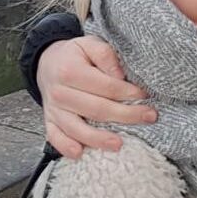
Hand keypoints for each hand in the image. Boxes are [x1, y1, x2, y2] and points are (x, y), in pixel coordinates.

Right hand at [38, 35, 156, 158]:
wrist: (46, 63)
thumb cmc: (74, 55)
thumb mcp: (89, 44)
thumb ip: (105, 55)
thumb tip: (120, 76)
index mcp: (70, 71)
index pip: (105, 86)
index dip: (128, 92)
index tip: (145, 95)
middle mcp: (60, 92)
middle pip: (96, 110)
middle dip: (125, 116)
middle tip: (149, 117)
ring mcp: (53, 109)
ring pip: (77, 129)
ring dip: (98, 139)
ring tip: (119, 144)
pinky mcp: (49, 121)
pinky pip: (55, 137)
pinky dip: (65, 147)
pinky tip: (79, 154)